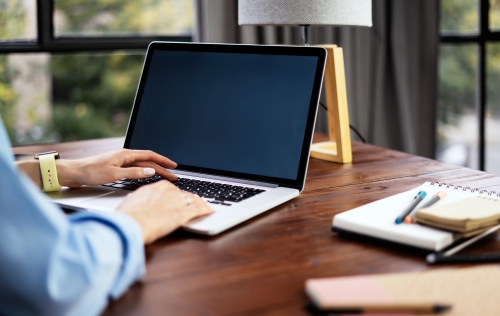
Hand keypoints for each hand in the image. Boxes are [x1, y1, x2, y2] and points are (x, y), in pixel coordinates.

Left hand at [55, 149, 177, 187]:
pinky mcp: (115, 167)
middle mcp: (124, 156)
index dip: (163, 160)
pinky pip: (135, 168)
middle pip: (148, 161)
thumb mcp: (114, 174)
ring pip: (142, 165)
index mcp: (125, 154)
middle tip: (173, 176)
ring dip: (154, 170)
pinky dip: (144, 172)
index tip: (174, 166)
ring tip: (164, 176)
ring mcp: (120, 161)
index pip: (150, 155)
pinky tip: (146, 176)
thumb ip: (134, 172)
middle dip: (161, 168)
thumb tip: (151, 170)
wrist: (73, 172)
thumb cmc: (90, 172)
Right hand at [117, 181, 213, 243]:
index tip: (177, 196)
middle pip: (182, 193)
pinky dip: (205, 210)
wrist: (130, 224)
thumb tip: (136, 203)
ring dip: (199, 202)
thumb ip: (137, 201)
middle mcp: (167, 192)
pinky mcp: (183, 214)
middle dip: (188, 197)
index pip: (169, 187)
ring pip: (193, 199)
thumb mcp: (130, 204)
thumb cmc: (126, 218)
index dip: (175, 193)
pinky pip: (198, 209)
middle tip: (193, 201)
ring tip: (204, 205)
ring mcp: (176, 202)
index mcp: (154, 188)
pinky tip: (209, 210)